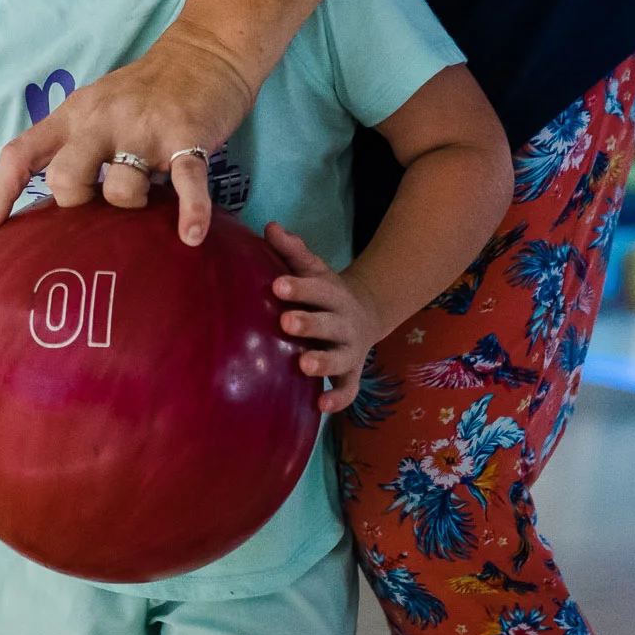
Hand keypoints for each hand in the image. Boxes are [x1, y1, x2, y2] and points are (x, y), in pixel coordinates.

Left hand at [0, 21, 254, 245]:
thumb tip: (57, 207)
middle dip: (76, 206)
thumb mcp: (96, 106)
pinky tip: (190, 236)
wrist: (206, 50)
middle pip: (65, 179)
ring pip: (121, 188)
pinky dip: (190, 212)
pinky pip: (186, 183)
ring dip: (131, 207)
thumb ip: (74, 145)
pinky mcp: (187, 136)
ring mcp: (144, 129)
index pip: (20, 153)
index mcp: (73, 115)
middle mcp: (101, 121)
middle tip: (98, 210)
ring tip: (149, 201)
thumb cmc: (147, 91)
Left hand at [267, 223, 390, 414]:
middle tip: (286, 323)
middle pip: (328, 323)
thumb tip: (270, 227)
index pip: (317, 289)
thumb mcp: (313, 269)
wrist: (364, 314)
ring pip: (339, 358)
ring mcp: (349, 350)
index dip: (299, 288)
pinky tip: (321, 407)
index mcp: (332, 294)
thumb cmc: (323, 293)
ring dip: (323, 361)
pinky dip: (339, 398)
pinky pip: (348, 389)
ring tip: (302, 365)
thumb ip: (292, 251)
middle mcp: (343, 322)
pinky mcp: (350, 374)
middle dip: (309, 323)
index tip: (277, 286)